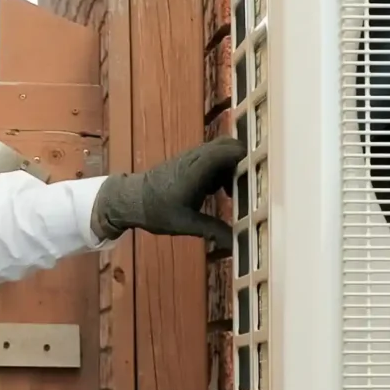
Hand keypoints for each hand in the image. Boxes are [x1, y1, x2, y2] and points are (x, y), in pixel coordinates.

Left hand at [91, 137, 246, 248]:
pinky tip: (222, 192)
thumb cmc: (155, 211)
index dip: (249, 160)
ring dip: (234, 167)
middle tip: (250, 186)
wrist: (130, 200)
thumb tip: (237, 243)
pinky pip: (215, 158)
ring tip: (235, 193)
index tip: (259, 179)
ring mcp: (194, 157)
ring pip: (224, 151)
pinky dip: (224, 170)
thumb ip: (214, 230)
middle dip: (245, 162)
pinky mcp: (192, 162)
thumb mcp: (186, 224)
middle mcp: (198, 157)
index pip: (231, 151)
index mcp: (198, 168)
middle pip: (231, 146)